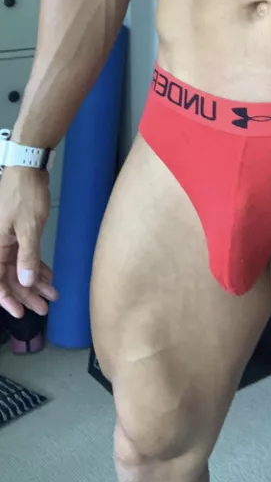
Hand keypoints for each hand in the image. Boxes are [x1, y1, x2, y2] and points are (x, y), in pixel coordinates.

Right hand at [0, 168, 57, 317]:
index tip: (21, 313)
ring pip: (19, 267)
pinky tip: (49, 276)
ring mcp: (7, 239)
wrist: (28, 168)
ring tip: (52, 295)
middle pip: (10, 277)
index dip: (9, 299)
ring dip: (35, 282)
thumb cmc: (25, 196)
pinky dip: (36, 265)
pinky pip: (25, 255)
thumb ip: (26, 257)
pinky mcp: (17, 232)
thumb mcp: (28, 228)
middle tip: (45, 307)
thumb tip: (25, 282)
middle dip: (27, 294)